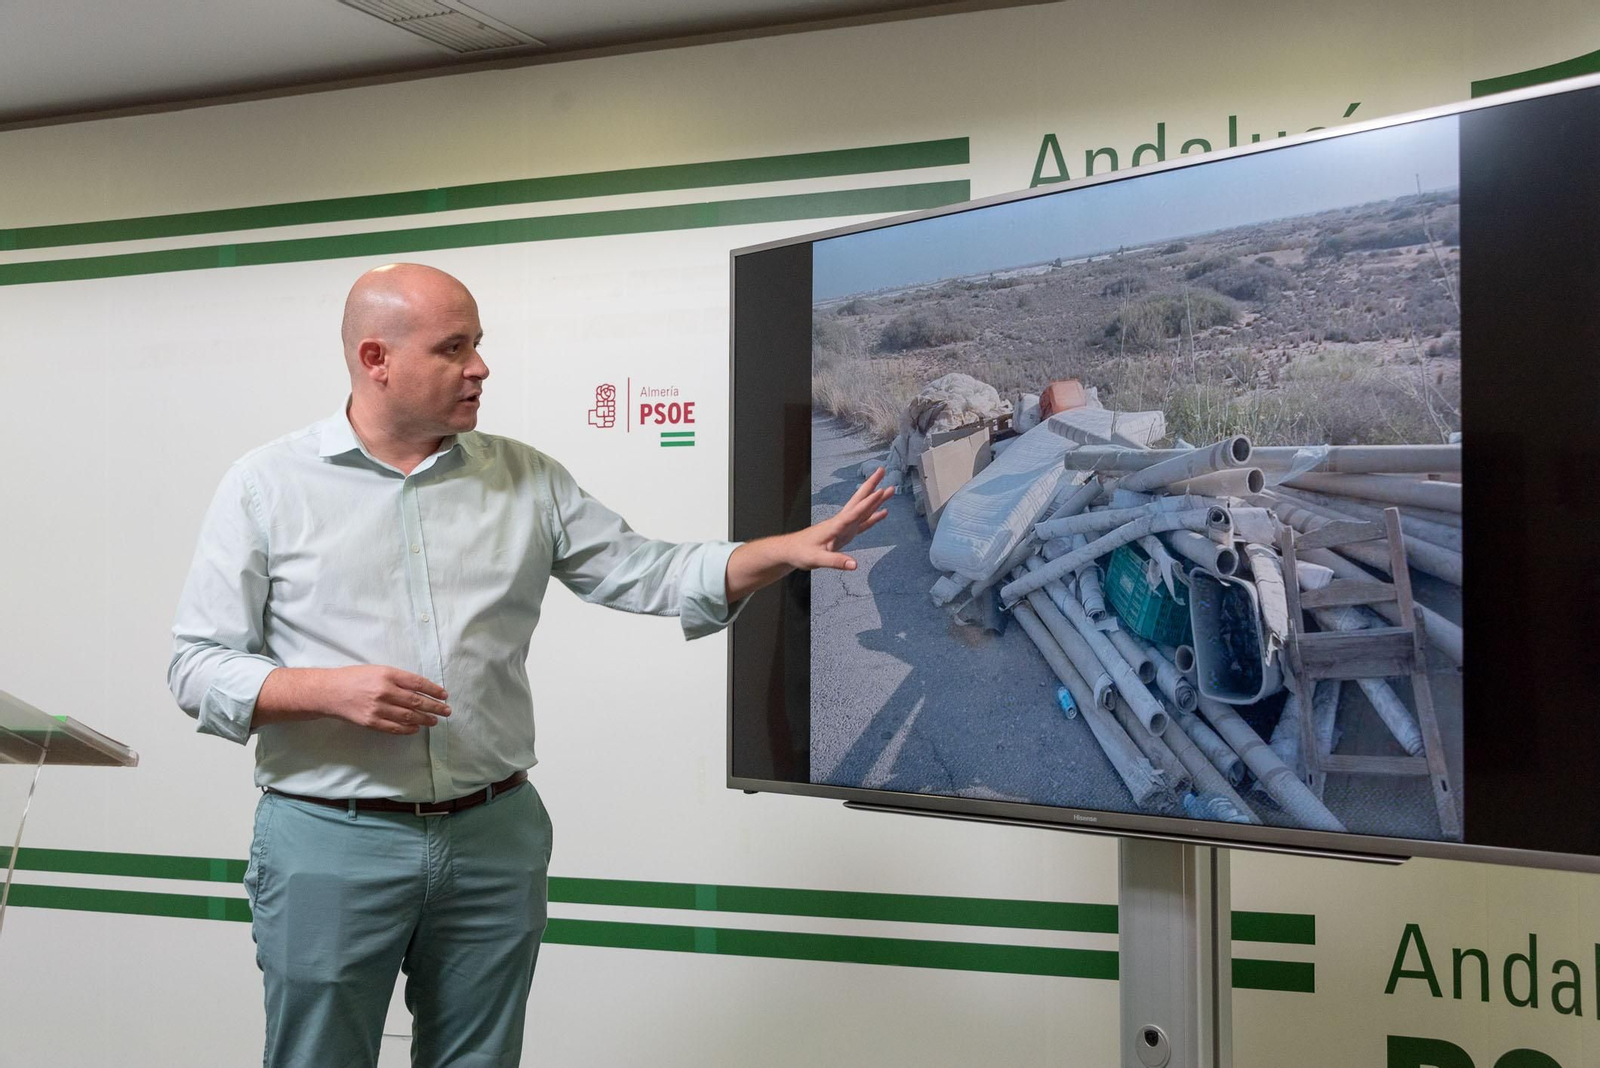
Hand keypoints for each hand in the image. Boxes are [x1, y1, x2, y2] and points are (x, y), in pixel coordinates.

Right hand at [320, 665, 451, 734]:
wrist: (329, 692)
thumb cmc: (354, 677)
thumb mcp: (378, 670)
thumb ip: (398, 679)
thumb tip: (421, 689)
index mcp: (387, 674)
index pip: (418, 683)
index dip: (434, 690)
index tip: (444, 695)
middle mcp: (384, 691)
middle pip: (416, 701)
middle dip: (435, 707)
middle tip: (447, 711)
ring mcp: (377, 708)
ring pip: (408, 717)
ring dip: (425, 720)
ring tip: (435, 721)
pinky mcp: (371, 722)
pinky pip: (394, 728)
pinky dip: (408, 730)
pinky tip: (417, 729)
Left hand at [788, 465, 894, 571]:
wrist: (791, 550)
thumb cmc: (801, 552)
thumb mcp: (817, 560)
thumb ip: (836, 561)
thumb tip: (855, 565)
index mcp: (835, 526)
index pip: (854, 512)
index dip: (868, 503)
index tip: (880, 491)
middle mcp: (841, 522)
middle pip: (859, 500)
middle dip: (871, 485)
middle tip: (882, 470)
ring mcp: (844, 526)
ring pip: (863, 509)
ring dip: (876, 498)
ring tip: (890, 488)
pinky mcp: (845, 532)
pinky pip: (863, 522)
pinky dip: (874, 517)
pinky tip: (883, 512)